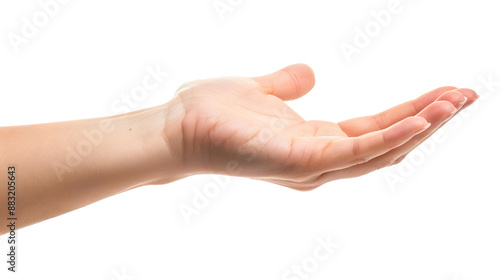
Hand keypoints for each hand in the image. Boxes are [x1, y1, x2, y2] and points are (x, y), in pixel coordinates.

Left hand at [162, 64, 477, 189]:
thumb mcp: (262, 89)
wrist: (175, 127)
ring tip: (456, 102)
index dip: (412, 112)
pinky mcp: (300, 163)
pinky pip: (355, 152)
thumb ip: (288, 84)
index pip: (374, 128)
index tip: (445, 92)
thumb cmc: (212, 113)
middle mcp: (319, 159)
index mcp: (314, 140)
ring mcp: (311, 165)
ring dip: (420, 127)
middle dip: (429, 120)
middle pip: (386, 142)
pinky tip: (419, 119)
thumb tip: (311, 74)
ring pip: (379, 150)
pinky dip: (390, 137)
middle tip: (467, 94)